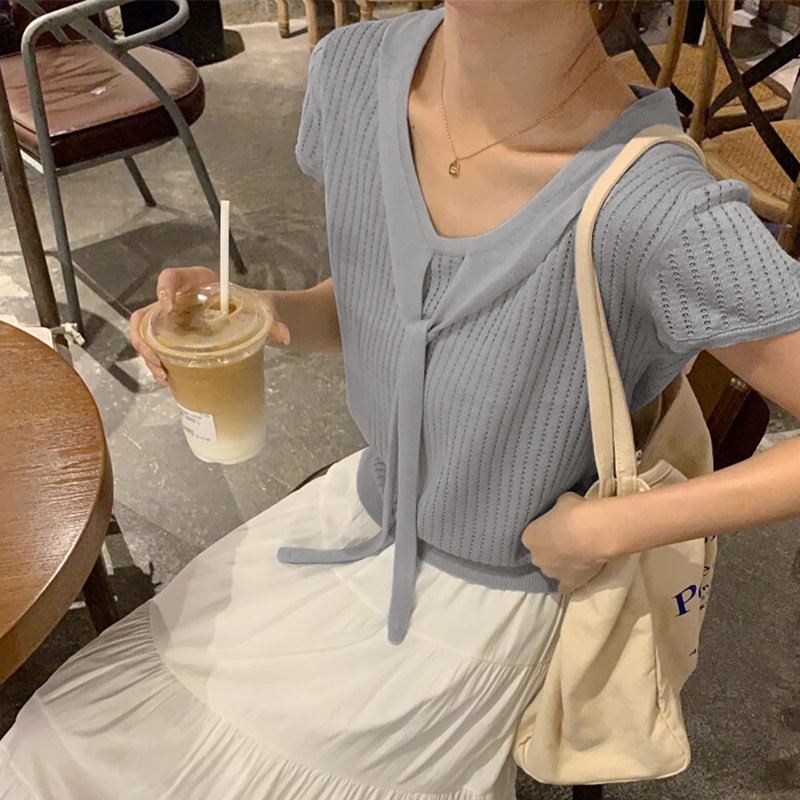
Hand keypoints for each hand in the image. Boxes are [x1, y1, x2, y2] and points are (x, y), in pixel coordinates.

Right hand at [130, 267, 290, 386]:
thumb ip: (272, 319)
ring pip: (147, 335)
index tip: (168, 306)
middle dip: (146, 337)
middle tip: (158, 359)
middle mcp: (178, 301)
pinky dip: (159, 365)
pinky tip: (169, 381)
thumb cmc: (252, 307)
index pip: (172, 277)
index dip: (164, 288)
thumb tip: (283, 336)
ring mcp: (173, 322)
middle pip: (149, 312)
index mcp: (197, 283)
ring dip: (149, 356)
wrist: (252, 321)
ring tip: (164, 376)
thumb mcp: (262, 310)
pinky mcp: (175, 340)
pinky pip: (158, 350)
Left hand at [521, 492, 607, 593]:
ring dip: (561, 564)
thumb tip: (562, 511)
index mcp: (529, 537)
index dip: (545, 532)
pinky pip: (565, 586)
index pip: (532, 535)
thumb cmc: (575, 513)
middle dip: (552, 549)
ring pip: (553, 569)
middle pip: (541, 554)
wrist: (594, 532)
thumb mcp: (563, 502)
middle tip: (568, 540)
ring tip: (578, 555)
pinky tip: (575, 577)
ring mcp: (551, 572)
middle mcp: (536, 557)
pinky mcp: (568, 582)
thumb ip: (558, 510)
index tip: (556, 528)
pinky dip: (569, 582)